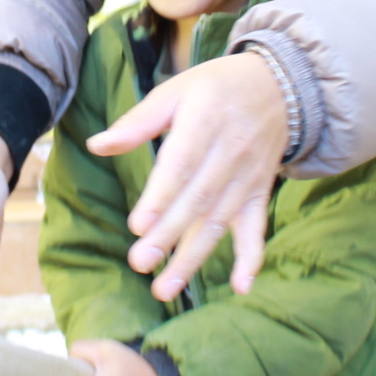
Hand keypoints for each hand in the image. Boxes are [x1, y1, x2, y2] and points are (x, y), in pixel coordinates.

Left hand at [87, 52, 286, 299]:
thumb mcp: (176, 91)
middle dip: (170, 234)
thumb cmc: (215, 88)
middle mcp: (231, 152)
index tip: (139, 226)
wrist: (278, 87)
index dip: (162, 197)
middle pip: (198, 199)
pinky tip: (241, 287)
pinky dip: (252, 258)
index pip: (183, 164)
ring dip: (194, 257)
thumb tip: (97, 145)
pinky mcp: (259, 193)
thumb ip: (138, 121)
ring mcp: (247, 177)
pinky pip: (257, 227)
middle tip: (141, 262)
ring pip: (219, 221)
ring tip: (165, 287)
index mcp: (206, 122)